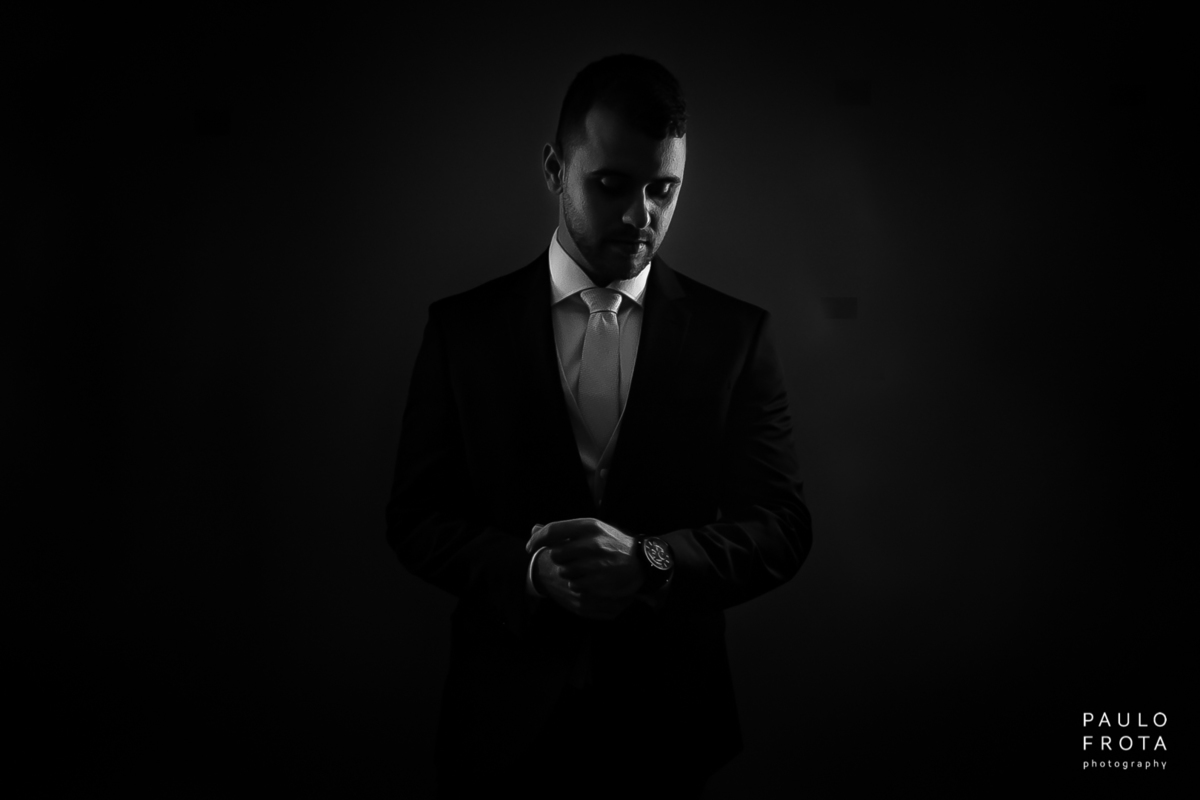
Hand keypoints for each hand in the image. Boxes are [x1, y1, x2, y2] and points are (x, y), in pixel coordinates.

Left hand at [528, 518, 645, 619]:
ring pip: (564, 571)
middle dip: (561, 559)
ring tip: (584, 569)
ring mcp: (596, 563)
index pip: (553, 530)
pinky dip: (578, 584)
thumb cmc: (611, 544)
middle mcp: (592, 543)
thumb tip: (534, 530)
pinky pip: (574, 585)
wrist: (641, 562)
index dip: (537, 540)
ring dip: (569, 573)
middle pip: (556, 554)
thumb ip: (562, 531)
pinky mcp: (598, 581)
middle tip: (573, 559)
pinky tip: (590, 579)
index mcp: (589, 526)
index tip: (530, 547)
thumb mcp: (591, 530)